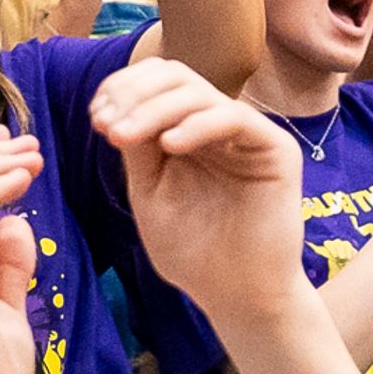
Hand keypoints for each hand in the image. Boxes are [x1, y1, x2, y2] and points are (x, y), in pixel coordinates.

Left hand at [91, 57, 311, 326]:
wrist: (236, 296)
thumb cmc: (193, 252)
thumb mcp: (150, 193)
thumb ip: (137, 148)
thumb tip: (115, 105)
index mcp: (188, 130)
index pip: (157, 84)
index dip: (122, 88)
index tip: (96, 119)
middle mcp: (218, 124)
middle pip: (176, 77)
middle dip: (133, 93)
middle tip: (107, 125)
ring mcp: (248, 134)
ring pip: (198, 93)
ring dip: (153, 108)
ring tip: (123, 137)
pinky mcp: (275, 149)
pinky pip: (234, 118)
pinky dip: (197, 125)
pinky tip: (169, 146)